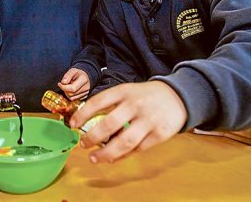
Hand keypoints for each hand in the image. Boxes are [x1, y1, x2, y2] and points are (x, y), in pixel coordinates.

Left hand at [58, 68, 90, 100]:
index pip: (72, 88)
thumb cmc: (77, 73)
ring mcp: (86, 93)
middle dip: (65, 90)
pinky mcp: (84, 97)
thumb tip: (63, 82)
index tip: (59, 83)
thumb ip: (67, 75)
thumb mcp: (72, 70)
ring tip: (68, 86)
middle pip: (71, 94)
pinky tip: (71, 90)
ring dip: (67, 93)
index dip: (63, 87)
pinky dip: (70, 95)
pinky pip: (73, 99)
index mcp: (84, 79)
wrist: (84, 77)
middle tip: (64, 84)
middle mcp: (86, 88)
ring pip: (72, 98)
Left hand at [69, 81, 187, 162]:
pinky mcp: (160, 134)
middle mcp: (135, 104)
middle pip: (109, 124)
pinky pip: (138, 149)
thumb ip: (111, 105)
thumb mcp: (128, 92)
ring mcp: (149, 120)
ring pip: (124, 141)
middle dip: (92, 138)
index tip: (72, 124)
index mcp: (124, 91)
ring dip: (106, 153)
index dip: (82, 114)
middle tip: (83, 144)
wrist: (178, 95)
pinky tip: (114, 157)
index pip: (98, 101)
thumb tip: (88, 124)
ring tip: (94, 158)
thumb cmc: (145, 96)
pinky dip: (124, 156)